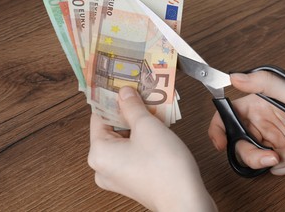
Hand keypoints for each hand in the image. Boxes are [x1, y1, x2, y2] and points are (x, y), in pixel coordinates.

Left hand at [88, 87, 216, 211]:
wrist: (186, 201)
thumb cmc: (165, 168)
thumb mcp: (147, 126)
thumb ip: (132, 106)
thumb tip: (124, 93)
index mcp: (98, 153)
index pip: (98, 116)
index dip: (111, 98)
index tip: (120, 84)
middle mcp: (103, 167)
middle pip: (112, 128)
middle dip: (128, 110)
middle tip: (140, 94)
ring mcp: (118, 175)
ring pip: (124, 139)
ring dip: (138, 123)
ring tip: (153, 108)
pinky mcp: (133, 179)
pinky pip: (133, 151)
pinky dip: (142, 138)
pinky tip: (158, 127)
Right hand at [209, 71, 284, 174]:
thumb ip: (263, 83)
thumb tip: (234, 77)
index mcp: (258, 105)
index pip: (227, 115)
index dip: (218, 129)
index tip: (221, 143)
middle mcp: (261, 123)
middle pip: (239, 144)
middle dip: (255, 155)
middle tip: (272, 156)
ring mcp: (271, 140)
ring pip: (257, 159)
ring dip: (282, 159)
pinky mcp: (281, 155)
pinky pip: (274, 168)